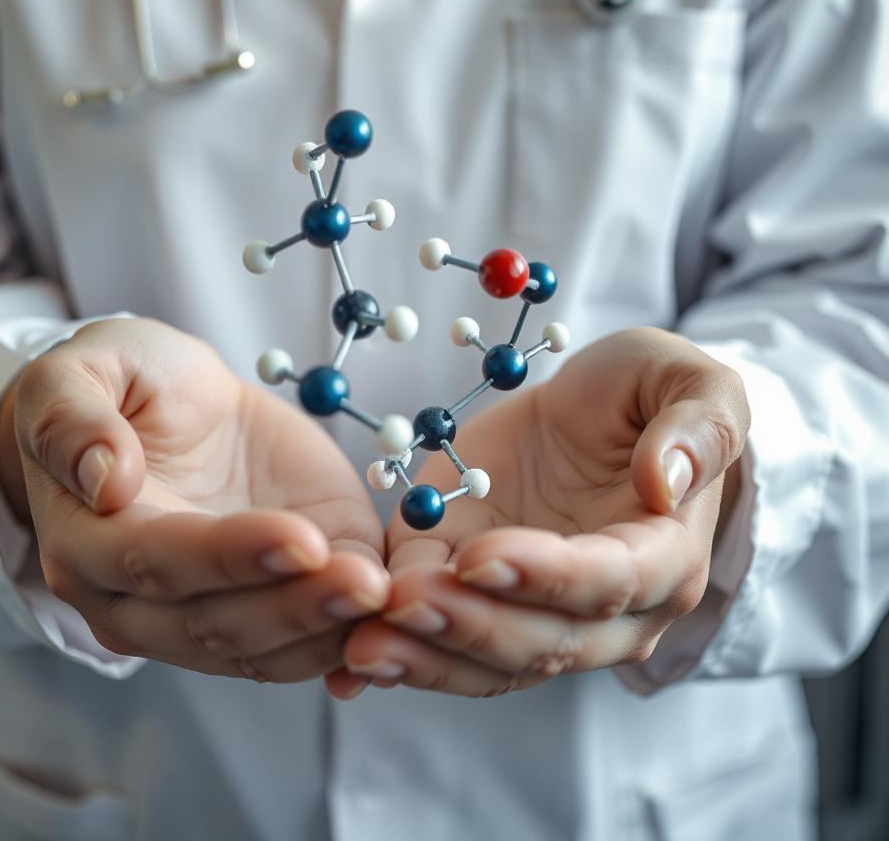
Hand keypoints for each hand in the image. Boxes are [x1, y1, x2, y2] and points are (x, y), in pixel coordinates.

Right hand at [0, 317, 388, 682]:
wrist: (174, 408)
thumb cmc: (122, 385)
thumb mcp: (77, 372)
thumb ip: (72, 419)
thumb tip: (103, 478)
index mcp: (88, 542)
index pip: (157, 562)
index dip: (230, 556)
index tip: (300, 538)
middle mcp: (138, 601)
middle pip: (214, 623)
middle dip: (294, 607)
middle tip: (363, 581)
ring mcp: (204, 610)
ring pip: (261, 648)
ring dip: (326, 629)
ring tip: (384, 594)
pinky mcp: (267, 599)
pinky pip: (299, 645)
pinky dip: (344, 644)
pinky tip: (390, 625)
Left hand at [330, 327, 748, 697]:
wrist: (594, 415)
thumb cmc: (647, 395)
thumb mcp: (688, 382)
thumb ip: (697, 426)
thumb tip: (665, 482)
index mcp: (664, 558)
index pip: (610, 582)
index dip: (547, 576)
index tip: (481, 555)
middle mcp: (607, 610)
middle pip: (543, 640)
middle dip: (470, 626)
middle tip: (404, 603)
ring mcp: (537, 611)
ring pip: (489, 660)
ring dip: (426, 656)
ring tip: (364, 644)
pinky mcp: (478, 595)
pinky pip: (444, 642)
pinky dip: (400, 652)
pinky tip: (344, 658)